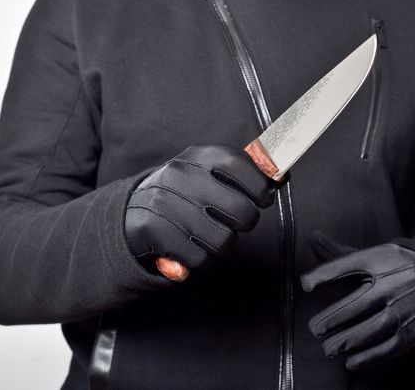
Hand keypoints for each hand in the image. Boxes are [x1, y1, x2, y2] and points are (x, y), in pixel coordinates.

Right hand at [125, 145, 276, 278]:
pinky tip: (191, 245)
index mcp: (199, 155)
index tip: (263, 197)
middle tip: (235, 220)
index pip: (242, 166)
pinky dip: (202, 259)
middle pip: (243, 212)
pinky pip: (201, 260)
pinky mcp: (155, 232)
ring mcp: (166, 203)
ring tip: (209, 232)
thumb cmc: (185, 190)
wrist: (132, 210)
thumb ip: (246, 172)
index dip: (261, 187)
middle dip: (245, 221)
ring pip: (224, 241)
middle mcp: (181, 175)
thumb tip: (282, 176)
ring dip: (223, 243)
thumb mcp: (210, 171)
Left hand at [300, 230, 414, 369]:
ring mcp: (411, 302)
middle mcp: (397, 278)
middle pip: (361, 300)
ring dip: (350, 340)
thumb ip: (340, 253)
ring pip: (377, 325)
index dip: (326, 274)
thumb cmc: (396, 267)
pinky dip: (371, 356)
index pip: (350, 263)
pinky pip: (394, 344)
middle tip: (314, 329)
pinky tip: (351, 362)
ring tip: (328, 348)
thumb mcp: (373, 254)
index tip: (305, 285)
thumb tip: (311, 235)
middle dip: (335, 317)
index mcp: (382, 256)